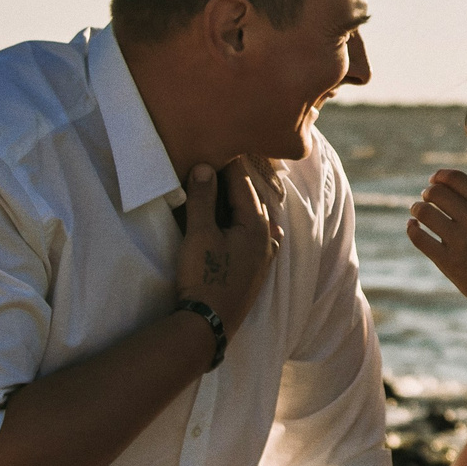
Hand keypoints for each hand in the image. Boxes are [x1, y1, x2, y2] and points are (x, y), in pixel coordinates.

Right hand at [176, 158, 280, 330]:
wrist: (209, 323)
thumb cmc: (205, 276)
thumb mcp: (200, 234)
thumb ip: (203, 199)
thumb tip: (206, 166)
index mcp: (256, 224)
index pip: (242, 183)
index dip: (228, 163)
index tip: (219, 142)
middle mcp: (266, 238)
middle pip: (250, 199)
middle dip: (236, 179)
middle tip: (222, 157)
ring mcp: (264, 256)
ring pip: (255, 218)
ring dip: (242, 201)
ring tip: (229, 185)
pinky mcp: (256, 271)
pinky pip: (257, 237)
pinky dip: (249, 223)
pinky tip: (252, 224)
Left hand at [406, 170, 466, 323]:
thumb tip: (444, 192)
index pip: (456, 178)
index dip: (439, 176)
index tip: (433, 181)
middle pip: (436, 192)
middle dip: (427, 193)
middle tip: (425, 199)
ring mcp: (461, 241)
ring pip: (424, 212)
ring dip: (417, 209)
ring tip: (417, 213)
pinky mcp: (448, 262)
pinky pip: (419, 237)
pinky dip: (411, 228)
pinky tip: (412, 227)